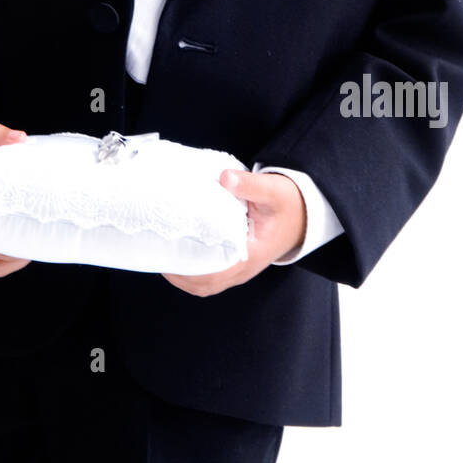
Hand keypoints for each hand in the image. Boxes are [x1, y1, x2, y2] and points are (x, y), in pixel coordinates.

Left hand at [161, 171, 306, 296]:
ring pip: (207, 282)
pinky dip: (194, 267)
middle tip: (157, 255)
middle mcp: (244, 267)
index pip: (214, 276)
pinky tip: (181, 249)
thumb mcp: (273, 190)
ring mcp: (240, 265)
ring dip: (185, 274)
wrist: (304, 212)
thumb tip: (224, 178)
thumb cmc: (288, 203)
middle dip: (180, 276)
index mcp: (251, 255)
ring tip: (164, 254)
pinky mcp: (237, 258)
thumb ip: (249, 184)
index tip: (167, 261)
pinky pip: (212, 270)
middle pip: (205, 285)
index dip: (188, 274)